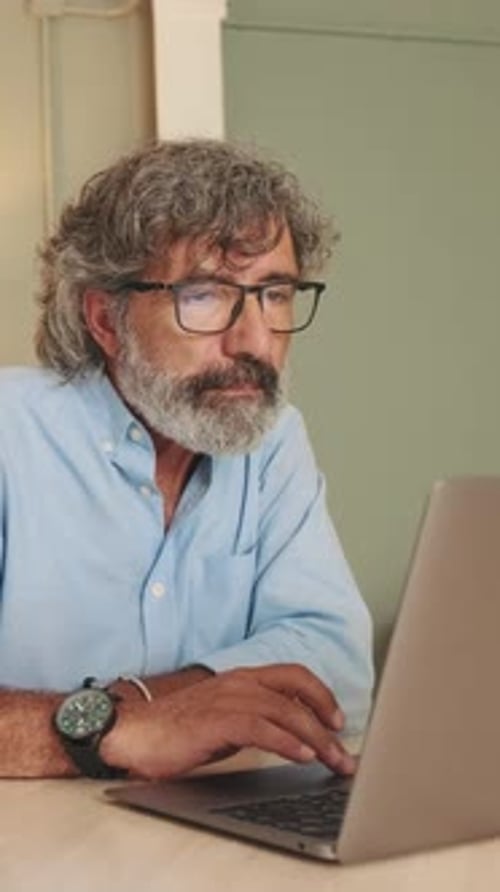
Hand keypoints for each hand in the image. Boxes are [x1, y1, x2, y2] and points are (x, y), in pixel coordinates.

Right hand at [100, 663, 355, 778]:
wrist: (134, 732)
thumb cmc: (178, 729)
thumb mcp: (226, 717)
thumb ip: (255, 718)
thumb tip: (291, 735)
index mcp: (243, 677)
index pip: (294, 674)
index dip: (321, 695)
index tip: (338, 720)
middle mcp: (240, 682)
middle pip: (298, 693)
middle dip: (327, 723)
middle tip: (344, 750)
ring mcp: (229, 698)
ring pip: (286, 712)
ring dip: (316, 738)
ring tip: (333, 760)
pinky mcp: (217, 720)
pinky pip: (262, 727)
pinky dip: (287, 741)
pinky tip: (302, 756)